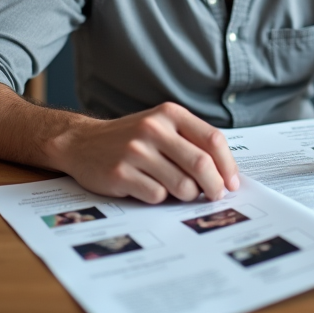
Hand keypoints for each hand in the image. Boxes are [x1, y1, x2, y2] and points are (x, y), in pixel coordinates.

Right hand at [52, 102, 240, 203]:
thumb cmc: (131, 139)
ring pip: (182, 185)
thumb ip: (191, 142)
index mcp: (169, 114)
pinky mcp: (120, 173)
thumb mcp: (161, 127)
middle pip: (201, 164)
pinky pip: (157, 196)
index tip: (232, 183)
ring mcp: (135, 151)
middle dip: (214, 186)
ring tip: (179, 191)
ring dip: (187, 195)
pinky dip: (160, 198)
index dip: (227, 165)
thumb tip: (225, 174)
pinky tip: (150, 189)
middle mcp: (153, 129)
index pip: (212, 139)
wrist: (81, 143)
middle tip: (215, 196)